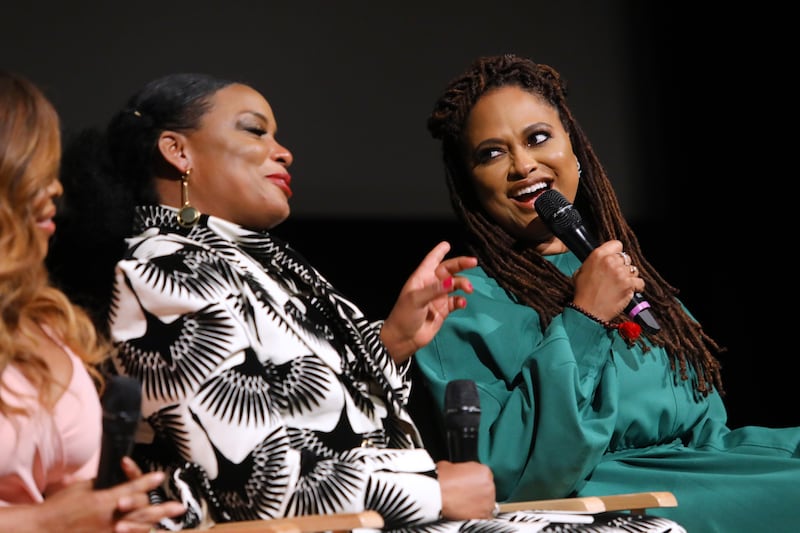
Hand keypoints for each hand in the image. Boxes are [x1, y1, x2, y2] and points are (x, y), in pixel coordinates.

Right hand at [0, 457, 184, 532]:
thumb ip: (104, 483)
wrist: (43, 529)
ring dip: (155, 521)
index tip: (160, 476)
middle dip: (162, 508)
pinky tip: (147, 529)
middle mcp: (110, 518)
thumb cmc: (60, 506)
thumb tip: (119, 478)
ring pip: (138, 527)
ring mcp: (107, 532)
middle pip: (142, 511)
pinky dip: (137, 531)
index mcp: (104, 500)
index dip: (147, 481)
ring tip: (171, 518)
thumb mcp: (82, 488)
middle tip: (179, 507)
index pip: (132, 488)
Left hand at [380, 241, 476, 362]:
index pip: (431, 260)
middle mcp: (430, 285)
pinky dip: (461, 300)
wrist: (403, 338)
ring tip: (468, 289)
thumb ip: (435, 290)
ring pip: (455, 285)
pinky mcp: (443, 310)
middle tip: (473, 262)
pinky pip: (456, 301)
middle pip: (448, 270)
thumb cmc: (404, 315)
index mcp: (421, 278)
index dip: (439, 251)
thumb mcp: (416, 299)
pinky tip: (462, 303)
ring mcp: (438, 297)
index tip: (447, 244)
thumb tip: (452, 282)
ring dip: (463, 284)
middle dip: (460, 265)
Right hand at [436, 460, 495, 519]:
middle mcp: (489, 486)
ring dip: (478, 502)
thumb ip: (461, 469)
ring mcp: (488, 501)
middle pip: (486, 489)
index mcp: (484, 471)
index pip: (484, 475)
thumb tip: (459, 472)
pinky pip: (484, 515)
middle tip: (465, 493)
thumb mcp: (450, 465)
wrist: (434, 495)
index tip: (468, 484)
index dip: (475, 480)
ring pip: (486, 502)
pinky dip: (476, 514)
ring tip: (464, 502)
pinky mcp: (483, 515)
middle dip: (478, 491)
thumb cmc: (440, 480)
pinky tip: (466, 510)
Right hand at [572, 240, 644, 321]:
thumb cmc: (583, 294)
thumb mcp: (581, 271)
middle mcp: (610, 261)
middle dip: (622, 266)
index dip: (616, 252)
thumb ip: (594, 262)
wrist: (588, 311)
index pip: (617, 244)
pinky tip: (627, 290)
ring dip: (629, 276)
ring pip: (634, 269)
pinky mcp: (629, 284)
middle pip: (626, 258)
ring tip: (620, 285)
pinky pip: (639, 282)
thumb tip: (602, 259)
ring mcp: (621, 273)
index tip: (616, 258)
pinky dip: (636, 287)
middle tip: (616, 276)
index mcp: (598, 255)